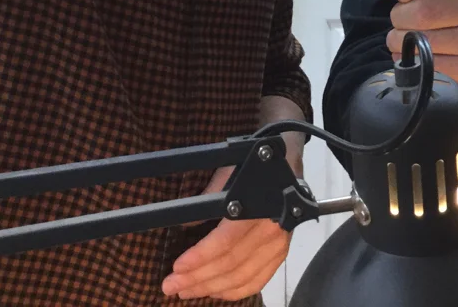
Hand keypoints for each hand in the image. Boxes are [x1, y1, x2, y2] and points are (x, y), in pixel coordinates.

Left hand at [160, 155, 296, 300]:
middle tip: (170, 286)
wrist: (287, 164)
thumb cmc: (253, 166)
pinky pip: (257, 282)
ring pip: (241, 277)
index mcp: (258, 208)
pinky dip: (234, 292)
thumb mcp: (230, 171)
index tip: (177, 267)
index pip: (225, 242)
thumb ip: (210, 196)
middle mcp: (271, 231)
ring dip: (210, 288)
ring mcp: (278, 246)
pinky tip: (214, 292)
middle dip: (197, 278)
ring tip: (185, 291)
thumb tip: (185, 222)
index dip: (199, 257)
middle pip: (230, 264)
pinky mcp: (280, 255)